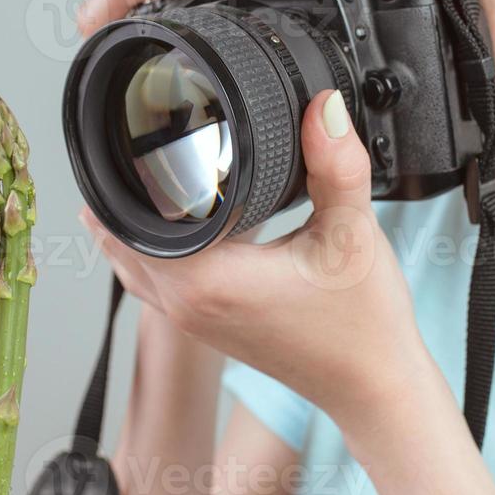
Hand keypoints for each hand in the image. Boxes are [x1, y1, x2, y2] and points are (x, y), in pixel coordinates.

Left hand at [80, 86, 432, 431]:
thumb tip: (323, 107)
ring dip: (125, 222)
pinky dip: (145, 250)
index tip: (131, 125)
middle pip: (119, 239)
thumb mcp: (353, 232)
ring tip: (131, 170)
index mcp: (210, 280)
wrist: (374, 387)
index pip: (132, 218)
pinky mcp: (207, 327)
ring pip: (130, 264)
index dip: (126, 170)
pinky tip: (161, 226)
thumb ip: (337, 165)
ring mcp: (194, 321)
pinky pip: (152, 282)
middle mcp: (189, 304)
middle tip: (130, 132)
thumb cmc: (364, 324)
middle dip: (120, 188)